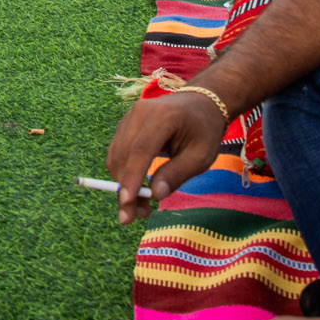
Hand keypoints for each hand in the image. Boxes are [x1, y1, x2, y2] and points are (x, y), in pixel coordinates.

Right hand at [104, 89, 229, 223]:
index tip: (127, 204)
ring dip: (122, 184)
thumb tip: (154, 195)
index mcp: (162, 117)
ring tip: (138, 207)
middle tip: (134, 217)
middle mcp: (139, 113)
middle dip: (124, 189)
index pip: (140, 150)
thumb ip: (177, 174)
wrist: (200, 102)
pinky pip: (117, 152)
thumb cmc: (204, 131)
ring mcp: (129, 117)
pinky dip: (122, 173)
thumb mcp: (200, 156)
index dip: (131, 179)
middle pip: (123, 155)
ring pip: (116, 156)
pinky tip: (135, 188)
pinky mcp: (124, 124)